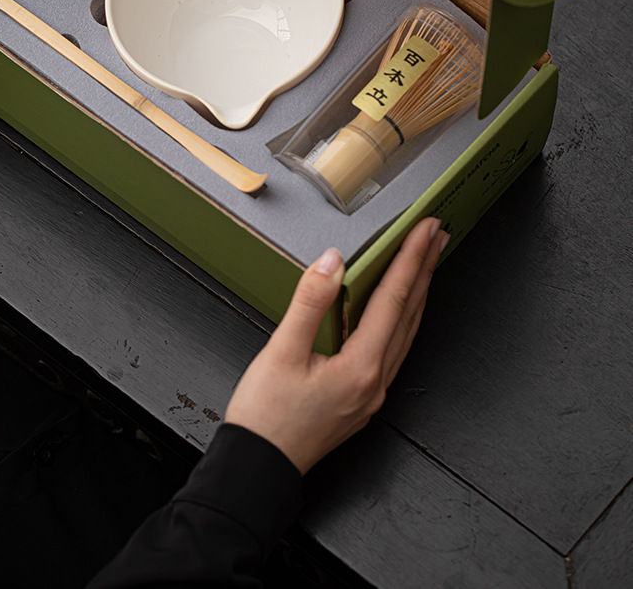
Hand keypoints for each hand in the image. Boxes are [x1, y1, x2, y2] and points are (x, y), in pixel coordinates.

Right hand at [224, 216, 447, 474]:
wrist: (259, 468)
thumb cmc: (266, 416)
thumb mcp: (281, 353)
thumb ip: (309, 302)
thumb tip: (332, 261)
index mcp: (361, 367)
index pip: (393, 299)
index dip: (411, 259)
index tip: (426, 228)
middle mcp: (375, 381)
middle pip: (409, 314)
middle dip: (424, 270)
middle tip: (437, 235)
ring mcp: (371, 393)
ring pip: (405, 332)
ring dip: (418, 293)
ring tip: (426, 264)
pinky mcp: (361, 399)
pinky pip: (394, 348)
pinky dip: (402, 318)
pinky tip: (398, 310)